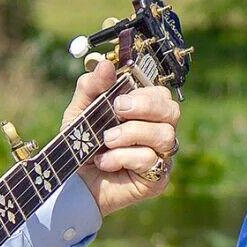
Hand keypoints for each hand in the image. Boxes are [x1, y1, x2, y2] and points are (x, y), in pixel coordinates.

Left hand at [67, 59, 180, 216]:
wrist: (74, 182)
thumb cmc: (82, 144)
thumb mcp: (79, 111)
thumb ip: (91, 87)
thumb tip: (107, 65)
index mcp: (144, 112)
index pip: (162, 95)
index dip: (144, 94)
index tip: (117, 100)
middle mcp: (158, 131)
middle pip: (173, 111)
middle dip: (145, 107)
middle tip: (118, 111)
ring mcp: (161, 156)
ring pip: (165, 135)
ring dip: (131, 134)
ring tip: (106, 141)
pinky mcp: (157, 178)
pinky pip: (151, 160)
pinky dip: (123, 157)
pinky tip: (105, 161)